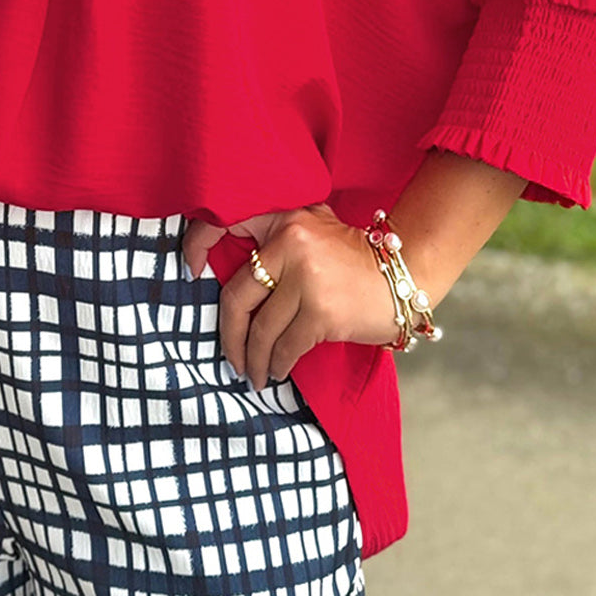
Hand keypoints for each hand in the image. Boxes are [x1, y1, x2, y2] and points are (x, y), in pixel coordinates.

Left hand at [181, 203, 401, 388]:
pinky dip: (278, 363)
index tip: (189, 270)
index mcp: (284, 220)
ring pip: (261, 329)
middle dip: (229, 335)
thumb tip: (227, 268)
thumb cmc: (354, 258)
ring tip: (255, 374)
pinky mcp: (322, 311)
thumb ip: (277, 239)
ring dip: (254, 359)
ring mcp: (307, 279)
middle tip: (231, 358)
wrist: (407, 274)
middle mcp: (291, 244)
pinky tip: (278, 371)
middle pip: (237, 296)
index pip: (226, 223)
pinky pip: (286, 345)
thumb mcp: (314, 229)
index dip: (196, 244)